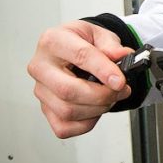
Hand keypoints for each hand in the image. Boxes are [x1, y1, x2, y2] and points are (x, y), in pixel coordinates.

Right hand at [28, 20, 134, 137]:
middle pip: (68, 90)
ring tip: (111, 98)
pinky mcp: (45, 109)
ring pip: (67, 111)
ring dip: (97, 109)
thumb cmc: (81, 41)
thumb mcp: (99, 34)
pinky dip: (86, 123)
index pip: (80, 56)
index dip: (103, 71)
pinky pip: (64, 127)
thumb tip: (122, 56)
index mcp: (54, 41)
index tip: (120, 81)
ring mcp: (40, 90)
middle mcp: (41, 66)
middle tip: (121, 91)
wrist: (71, 50)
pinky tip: (95, 109)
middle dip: (101, 95)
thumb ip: (111, 45)